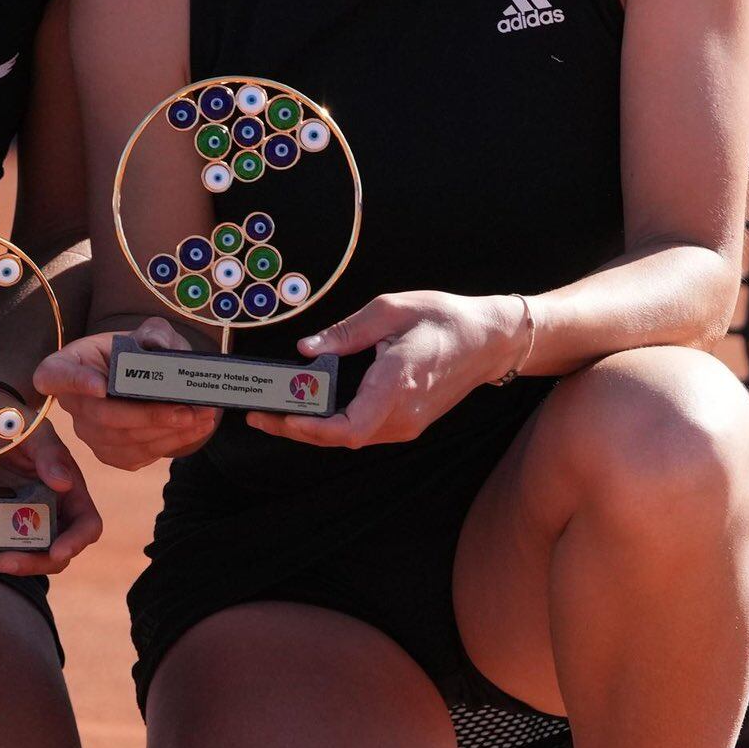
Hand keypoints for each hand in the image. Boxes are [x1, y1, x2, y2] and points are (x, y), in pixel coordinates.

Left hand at [0, 410, 104, 576]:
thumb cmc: (14, 424)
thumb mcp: (32, 432)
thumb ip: (49, 453)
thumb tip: (64, 484)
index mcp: (68, 495)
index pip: (86, 525)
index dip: (76, 542)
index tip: (58, 552)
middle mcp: (47, 515)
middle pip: (50, 555)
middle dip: (29, 563)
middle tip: (3, 562)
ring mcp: (17, 524)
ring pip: (14, 557)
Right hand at [36, 319, 222, 470]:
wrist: (156, 384)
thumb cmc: (144, 354)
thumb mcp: (152, 333)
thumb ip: (155, 332)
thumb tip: (156, 344)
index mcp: (70, 363)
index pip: (55, 374)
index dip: (74, 381)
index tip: (101, 386)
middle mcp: (74, 403)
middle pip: (101, 415)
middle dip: (146, 415)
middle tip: (184, 409)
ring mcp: (89, 432)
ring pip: (122, 440)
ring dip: (166, 431)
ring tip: (202, 416)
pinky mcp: (110, 454)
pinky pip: (136, 455)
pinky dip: (169, 444)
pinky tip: (195, 429)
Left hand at [262, 289, 527, 449]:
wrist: (489, 341)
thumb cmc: (443, 319)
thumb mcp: (391, 309)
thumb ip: (346, 332)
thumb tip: (307, 349)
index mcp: (398, 382)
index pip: (350, 426)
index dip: (312, 429)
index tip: (281, 415)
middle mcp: (403, 412)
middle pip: (341, 437)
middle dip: (296, 430)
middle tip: (258, 416)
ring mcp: (408, 423)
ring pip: (350, 438)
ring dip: (312, 430)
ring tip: (274, 413)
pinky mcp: (408, 424)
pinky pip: (363, 431)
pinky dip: (333, 426)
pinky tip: (310, 411)